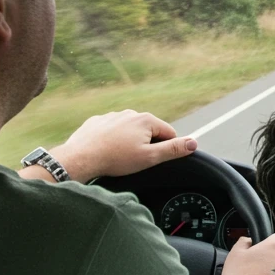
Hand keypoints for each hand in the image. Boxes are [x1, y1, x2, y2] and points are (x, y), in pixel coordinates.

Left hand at [46, 110, 196, 183]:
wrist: (81, 158)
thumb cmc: (115, 159)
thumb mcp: (150, 158)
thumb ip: (173, 149)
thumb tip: (193, 143)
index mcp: (146, 120)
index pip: (169, 133)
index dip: (166, 149)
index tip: (154, 160)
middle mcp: (130, 113)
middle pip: (149, 131)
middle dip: (146, 145)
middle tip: (136, 161)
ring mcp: (112, 116)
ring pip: (130, 130)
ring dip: (129, 142)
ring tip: (119, 157)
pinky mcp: (97, 121)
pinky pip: (112, 130)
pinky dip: (112, 140)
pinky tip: (107, 151)